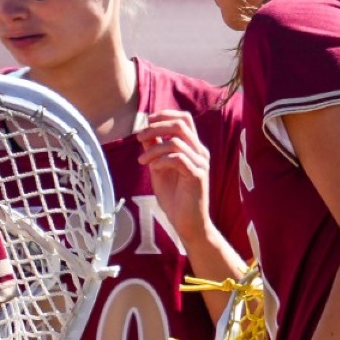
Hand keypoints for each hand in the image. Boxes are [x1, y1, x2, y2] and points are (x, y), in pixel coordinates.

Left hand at [135, 110, 214, 250]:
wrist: (188, 224)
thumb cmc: (175, 198)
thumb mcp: (160, 169)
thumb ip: (155, 150)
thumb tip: (144, 132)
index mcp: (193, 148)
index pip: (184, 119)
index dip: (165, 115)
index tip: (147, 121)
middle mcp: (200, 152)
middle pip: (181, 124)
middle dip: (157, 126)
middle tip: (139, 136)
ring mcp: (200, 164)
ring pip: (176, 141)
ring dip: (154, 148)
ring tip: (142, 160)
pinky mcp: (197, 176)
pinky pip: (178, 159)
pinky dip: (162, 160)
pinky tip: (153, 168)